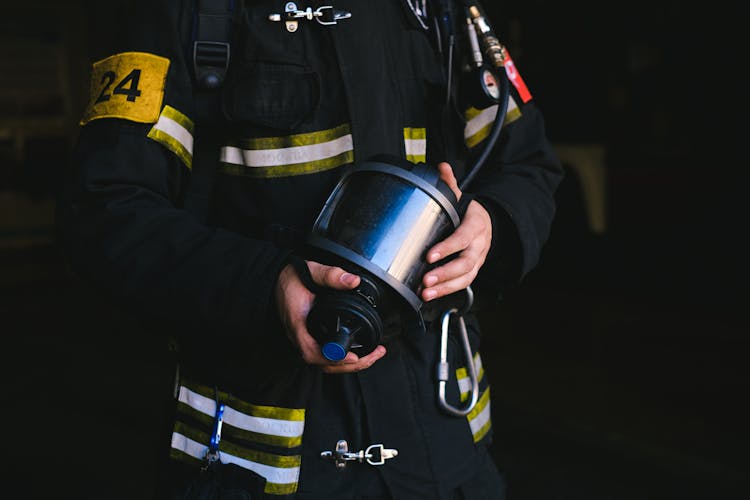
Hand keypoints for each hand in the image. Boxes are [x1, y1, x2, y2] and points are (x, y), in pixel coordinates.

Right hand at [275, 260, 386, 372]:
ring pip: (325, 363)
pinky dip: (343, 358)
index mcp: (298, 324)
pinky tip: (359, 351)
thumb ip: (330, 275)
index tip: (352, 356)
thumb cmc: (290, 279)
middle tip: (374, 355)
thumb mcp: (310, 271)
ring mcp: (305, 339)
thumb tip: (352, 281)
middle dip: (351, 364)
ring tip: (373, 355)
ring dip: (349, 364)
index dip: (333, 358)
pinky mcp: (310, 338)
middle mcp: (300, 337)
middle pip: (323, 364)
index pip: (312, 351)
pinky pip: (325, 356)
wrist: (277, 280)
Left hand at [421, 162, 492, 300]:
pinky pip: (462, 285)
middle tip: (425, 280)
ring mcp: (478, 260)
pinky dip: (446, 292)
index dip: (448, 248)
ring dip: (445, 287)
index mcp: (476, 225)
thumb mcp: (460, 197)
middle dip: (445, 274)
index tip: (430, 255)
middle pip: (466, 263)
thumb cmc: (468, 212)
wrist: (488, 224)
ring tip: (425, 293)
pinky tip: (430, 296)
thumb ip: (449, 184)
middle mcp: (479, 245)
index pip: (463, 237)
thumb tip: (440, 167)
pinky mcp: (473, 272)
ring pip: (465, 278)